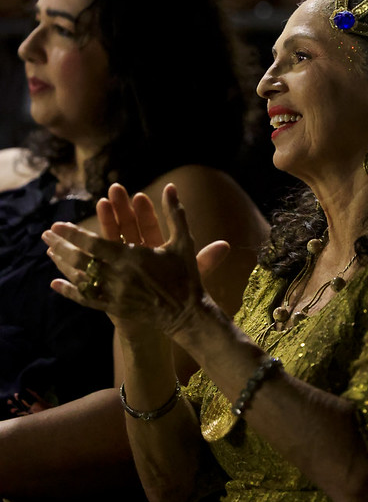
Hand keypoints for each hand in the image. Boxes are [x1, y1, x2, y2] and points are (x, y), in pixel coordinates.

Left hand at [44, 184, 229, 341]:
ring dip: (63, 263)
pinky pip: (87, 299)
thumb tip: (171, 187)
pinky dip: (69, 291)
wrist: (187, 314)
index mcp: (133, 257)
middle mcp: (119, 276)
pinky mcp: (114, 308)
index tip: (58, 225)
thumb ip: (176, 213)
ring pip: (81, 277)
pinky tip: (55, 283)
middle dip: (62, 246)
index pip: (95, 244)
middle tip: (46, 234)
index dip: (74, 234)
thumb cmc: (185, 275)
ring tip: (48, 251)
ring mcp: (115, 294)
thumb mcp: (183, 241)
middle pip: (82, 260)